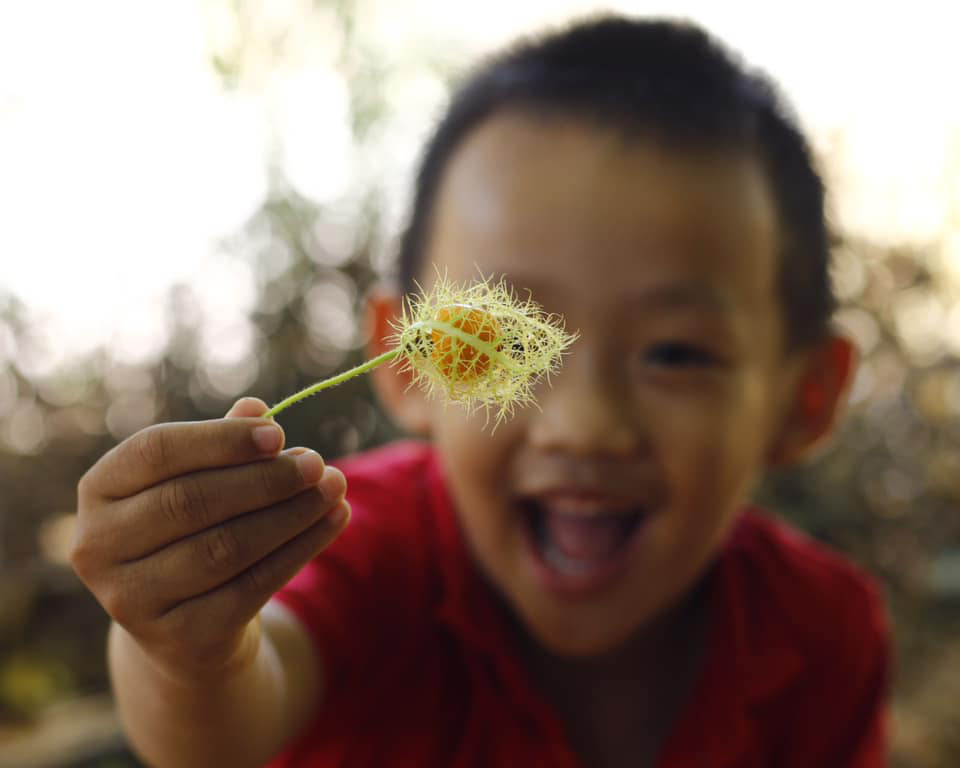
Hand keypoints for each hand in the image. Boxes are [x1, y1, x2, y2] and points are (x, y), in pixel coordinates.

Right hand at [71, 397, 348, 680]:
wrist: (187, 628)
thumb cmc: (193, 531)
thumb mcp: (197, 481)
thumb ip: (221, 446)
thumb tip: (256, 408)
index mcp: (98, 489)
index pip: (156, 451)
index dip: (221, 440)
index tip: (279, 433)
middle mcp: (98, 546)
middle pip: (192, 501)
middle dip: (266, 479)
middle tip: (317, 464)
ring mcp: (131, 599)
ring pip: (226, 547)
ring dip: (292, 514)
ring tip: (334, 488)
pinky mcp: (179, 638)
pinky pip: (253, 587)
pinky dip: (301, 549)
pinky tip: (334, 520)